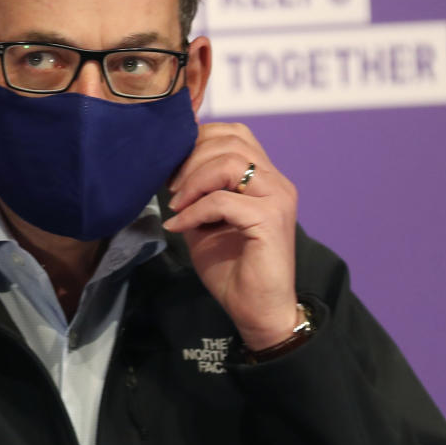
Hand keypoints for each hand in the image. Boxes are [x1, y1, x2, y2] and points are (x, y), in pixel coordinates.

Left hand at [163, 123, 298, 350]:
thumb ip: (196, 191)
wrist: (256, 311)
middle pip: (231, 141)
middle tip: (171, 187)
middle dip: (191, 159)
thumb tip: (168, 166)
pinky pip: (223, 201)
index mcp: (264, 177)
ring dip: (193, 181)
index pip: (235, 133)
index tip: (172, 167)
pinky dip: (194, 211)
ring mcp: (277, 198)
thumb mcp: (205, 219)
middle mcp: (276, 182)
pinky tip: (179, 227)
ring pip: (230, 163)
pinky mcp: (270, 220)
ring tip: (176, 205)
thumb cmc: (231, 268)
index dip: (199, 139)